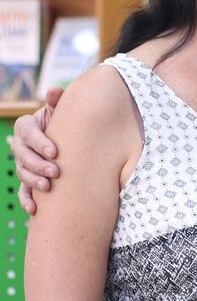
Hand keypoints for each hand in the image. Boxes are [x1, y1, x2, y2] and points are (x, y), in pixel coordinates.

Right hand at [11, 87, 62, 214]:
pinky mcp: (28, 178)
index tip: (55, 151)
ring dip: (33, 181)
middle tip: (56, 172)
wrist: (70, 137)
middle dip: (38, 164)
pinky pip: (23, 190)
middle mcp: (21, 144)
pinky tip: (34, 209)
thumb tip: (54, 91)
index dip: (39, 142)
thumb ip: (58, 101)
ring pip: (22, 172)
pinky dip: (27, 200)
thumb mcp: (63, 110)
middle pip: (22, 155)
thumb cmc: (66, 120)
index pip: (26, 132)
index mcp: (27, 125)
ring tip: (48, 187)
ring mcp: (23, 162)